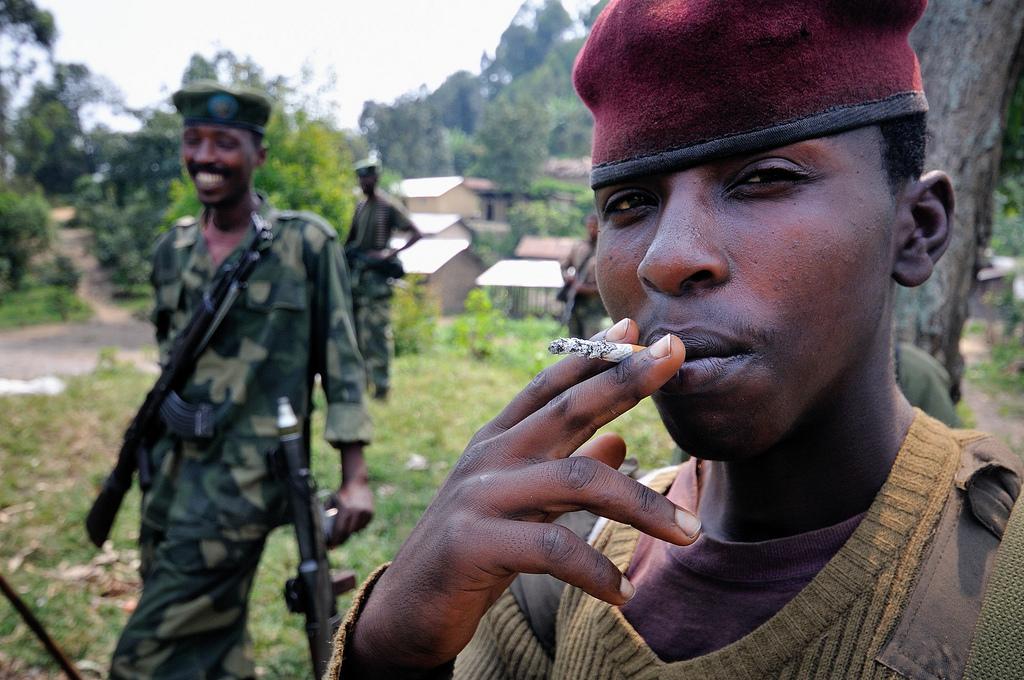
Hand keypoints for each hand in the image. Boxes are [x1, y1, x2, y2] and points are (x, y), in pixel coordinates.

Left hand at [327, 479, 374, 546]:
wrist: (357, 483)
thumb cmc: (341, 493)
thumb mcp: (331, 502)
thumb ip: (327, 514)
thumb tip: (320, 529)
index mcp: (345, 509)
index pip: (340, 530)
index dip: (335, 540)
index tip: (330, 547)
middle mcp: (356, 511)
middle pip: (348, 533)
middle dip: (341, 540)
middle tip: (335, 544)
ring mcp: (365, 513)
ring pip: (356, 530)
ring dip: (349, 533)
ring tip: (343, 532)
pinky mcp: (371, 513)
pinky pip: (363, 526)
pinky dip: (357, 527)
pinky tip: (352, 524)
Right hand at [347, 319, 698, 675]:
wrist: (406, 611)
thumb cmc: (473, 551)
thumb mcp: (524, 504)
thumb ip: (566, 469)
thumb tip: (619, 442)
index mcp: (499, 441)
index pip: (550, 386)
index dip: (592, 354)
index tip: (636, 327)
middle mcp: (490, 458)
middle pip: (567, 408)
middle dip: (624, 378)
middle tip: (676, 352)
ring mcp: (479, 496)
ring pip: (577, 480)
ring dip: (642, 505)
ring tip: (689, 533)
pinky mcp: (474, 543)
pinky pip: (553, 548)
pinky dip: (596, 571)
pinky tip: (624, 593)